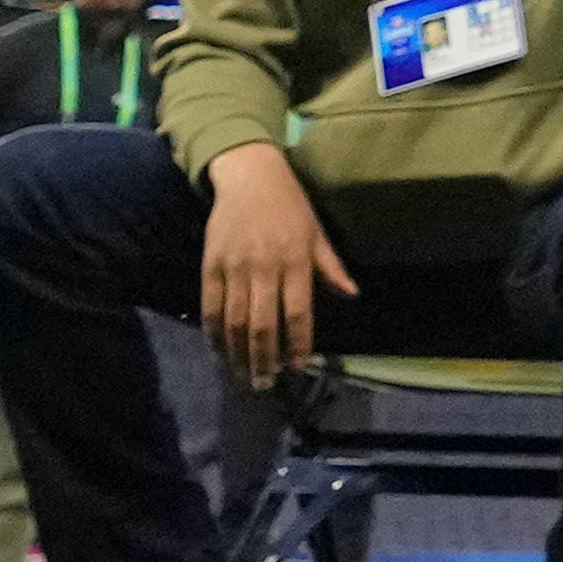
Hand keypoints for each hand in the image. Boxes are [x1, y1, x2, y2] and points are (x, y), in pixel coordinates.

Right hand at [199, 147, 360, 383]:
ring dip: (238, 354)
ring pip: (234, 321)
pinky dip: (213, 333)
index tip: (297, 369)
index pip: (297, 312)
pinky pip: (210, 306)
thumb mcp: (317, 233)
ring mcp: (234, 267)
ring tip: (244, 377)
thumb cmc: (290, 206)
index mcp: (296, 260)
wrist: (249, 176)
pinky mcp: (210, 264)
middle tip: (266, 386)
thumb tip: (352, 295)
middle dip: (264, 360)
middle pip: (262, 324)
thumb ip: (331, 267)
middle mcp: (264, 267)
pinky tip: (218, 352)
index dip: (297, 343)